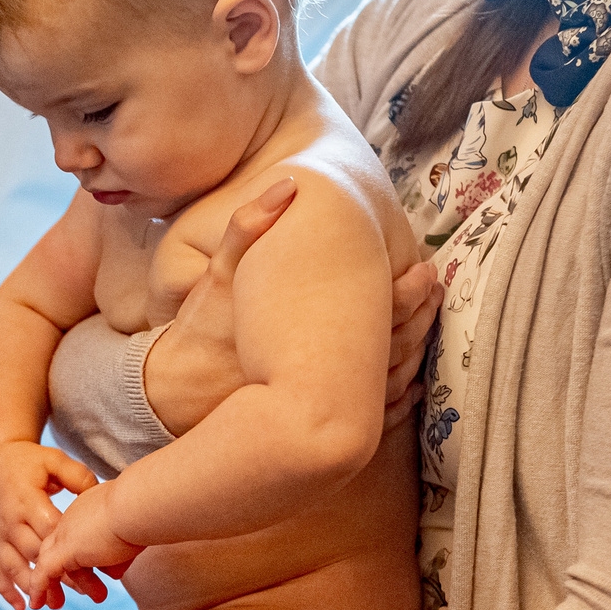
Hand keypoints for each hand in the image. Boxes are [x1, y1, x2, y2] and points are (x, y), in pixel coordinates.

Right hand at [0, 441, 96, 609]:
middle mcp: (9, 521)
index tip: (95, 568)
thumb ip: (77, 476)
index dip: (72, 552)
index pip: (51, 533)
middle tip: (90, 593)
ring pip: (14, 568)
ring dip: (34, 589)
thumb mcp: (54, 460)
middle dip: (61, 577)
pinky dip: (5, 589)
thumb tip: (98, 496)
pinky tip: (22, 605)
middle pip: (36, 555)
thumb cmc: (28, 460)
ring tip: (55, 605)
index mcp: (27, 501)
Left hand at [26, 480, 139, 609]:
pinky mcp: (65, 550)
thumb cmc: (147, 512)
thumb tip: (118, 562)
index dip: (79, 552)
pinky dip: (40, 588)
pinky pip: (45, 572)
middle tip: (69, 588)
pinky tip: (37, 603)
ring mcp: (67, 533)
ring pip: (52, 562)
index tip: (88, 566)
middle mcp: (74, 518)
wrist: (140, 504)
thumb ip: (121, 546)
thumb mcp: (133, 530)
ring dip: (57, 585)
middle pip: (60, 547)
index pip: (77, 533)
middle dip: (64, 570)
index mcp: (89, 508)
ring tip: (58, 604)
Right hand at [141, 179, 430, 437]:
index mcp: (307, 337)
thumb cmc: (199, 335)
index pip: (375, 313)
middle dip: (420, 318)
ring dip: (415, 354)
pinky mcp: (314, 425)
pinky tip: (411, 380)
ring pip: (388, 384)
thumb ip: (248, 229)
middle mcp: (320, 377)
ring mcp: (320, 406)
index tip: (426, 269)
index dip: (406, 292)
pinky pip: (372, 416)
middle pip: (391, 350)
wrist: (175, 400)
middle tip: (435, 291)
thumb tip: (285, 184)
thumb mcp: (217, 278)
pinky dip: (397, 397)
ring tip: (428, 325)